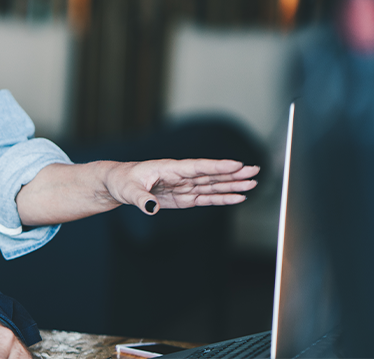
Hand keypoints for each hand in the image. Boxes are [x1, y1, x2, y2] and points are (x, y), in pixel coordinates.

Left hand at [104, 158, 259, 214]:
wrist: (117, 184)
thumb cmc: (122, 181)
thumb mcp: (128, 190)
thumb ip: (141, 199)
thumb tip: (152, 209)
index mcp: (169, 168)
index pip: (197, 166)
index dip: (217, 166)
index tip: (237, 164)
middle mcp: (180, 175)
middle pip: (211, 174)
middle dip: (233, 173)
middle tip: (255, 171)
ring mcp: (183, 186)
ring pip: (212, 185)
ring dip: (232, 185)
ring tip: (253, 184)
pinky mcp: (183, 197)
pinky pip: (206, 198)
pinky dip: (222, 198)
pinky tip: (237, 197)